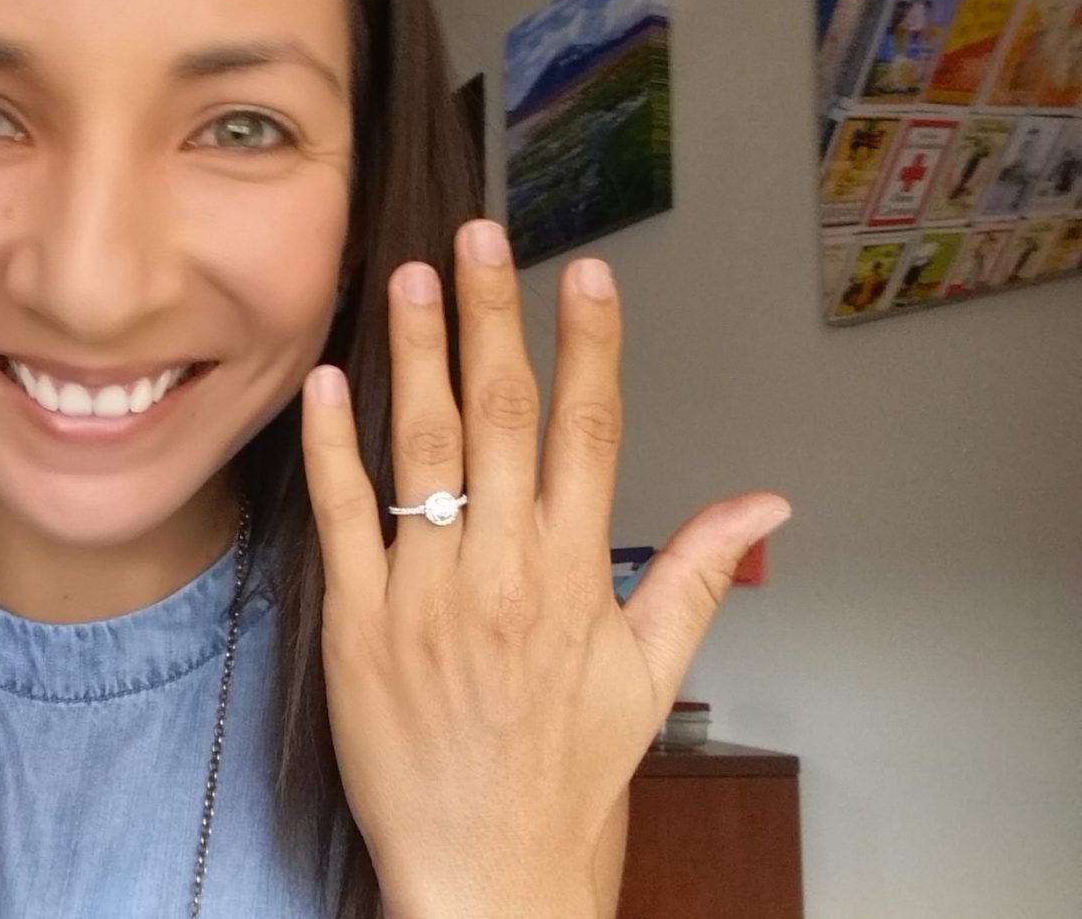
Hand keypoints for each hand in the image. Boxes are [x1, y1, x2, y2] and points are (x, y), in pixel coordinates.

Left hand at [301, 220, 790, 917]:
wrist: (487, 870)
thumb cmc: (566, 778)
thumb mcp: (649, 680)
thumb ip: (694, 576)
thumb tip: (761, 506)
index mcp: (576, 577)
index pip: (589, 432)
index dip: (588, 345)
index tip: (583, 275)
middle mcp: (503, 572)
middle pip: (501, 418)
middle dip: (492, 317)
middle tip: (480, 235)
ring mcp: (425, 594)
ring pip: (423, 452)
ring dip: (416, 356)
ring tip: (408, 278)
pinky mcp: (357, 624)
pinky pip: (343, 518)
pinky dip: (335, 447)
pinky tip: (329, 380)